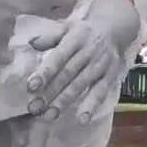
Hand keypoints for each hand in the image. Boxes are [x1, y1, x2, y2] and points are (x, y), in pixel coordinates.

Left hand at [24, 0, 137, 123]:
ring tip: (50, 115)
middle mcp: (87, 52)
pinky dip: (92, 105)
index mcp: (75, 39)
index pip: (58, 57)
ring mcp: (99, 65)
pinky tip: (82, 119)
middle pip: (67, 74)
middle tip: (34, 108)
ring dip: (65, 101)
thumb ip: (50, 37)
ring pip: (81, 85)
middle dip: (50, 92)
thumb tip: (32, 43)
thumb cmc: (84, 32)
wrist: (114, 28)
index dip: (45, 72)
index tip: (31, 86)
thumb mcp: (67, 28)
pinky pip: (101, 92)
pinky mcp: (110, 75)